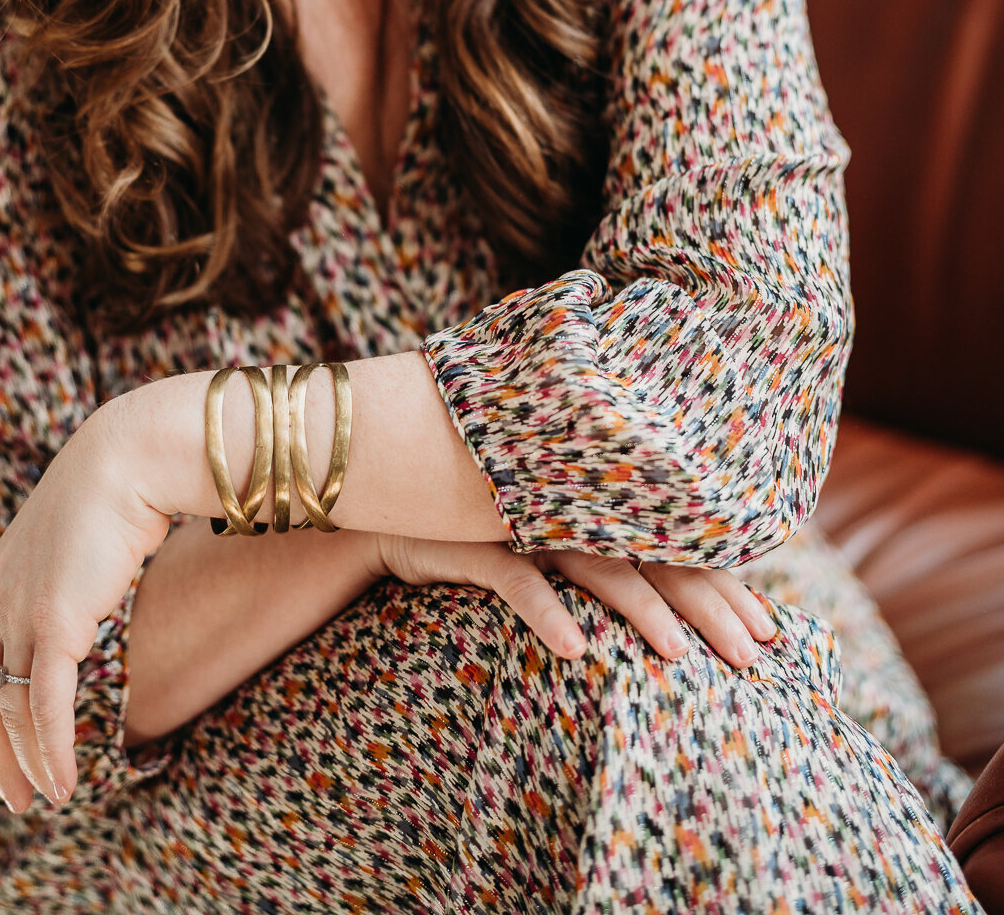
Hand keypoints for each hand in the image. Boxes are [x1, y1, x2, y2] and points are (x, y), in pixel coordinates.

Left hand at [0, 401, 170, 813]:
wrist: (127, 458)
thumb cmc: (116, 487)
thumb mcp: (74, 536)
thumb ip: (66, 571)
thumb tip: (87, 584)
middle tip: (13, 795)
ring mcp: (20, 612)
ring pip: (11, 708)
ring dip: (25, 762)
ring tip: (43, 798)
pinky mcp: (54, 625)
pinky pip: (46, 706)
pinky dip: (52, 751)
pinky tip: (64, 783)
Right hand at [372, 533, 776, 666]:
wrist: (394, 510)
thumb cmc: (487, 539)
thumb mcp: (555, 550)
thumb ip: (612, 564)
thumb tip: (682, 613)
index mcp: (603, 514)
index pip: (683, 550)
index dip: (730, 588)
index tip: (774, 632)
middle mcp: (576, 512)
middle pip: (657, 558)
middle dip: (709, 608)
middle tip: (751, 658)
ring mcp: (529, 522)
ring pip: (598, 566)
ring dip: (641, 611)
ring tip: (678, 657)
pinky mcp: (477, 541)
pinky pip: (517, 580)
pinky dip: (547, 612)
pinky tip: (577, 651)